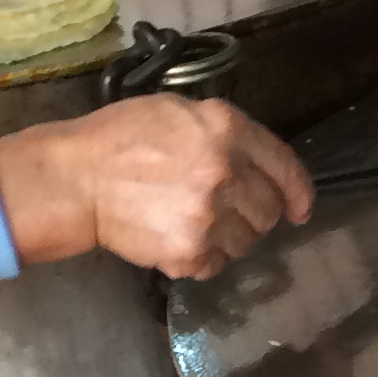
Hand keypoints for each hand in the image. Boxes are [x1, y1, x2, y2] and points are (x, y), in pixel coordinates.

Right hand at [0, 97, 314, 278]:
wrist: (77, 179)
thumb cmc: (122, 139)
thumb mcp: (178, 112)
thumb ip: (224, 133)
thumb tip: (260, 166)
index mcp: (226, 129)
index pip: (283, 166)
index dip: (298, 191)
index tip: (300, 209)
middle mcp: (225, 172)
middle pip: (268, 210)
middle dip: (253, 214)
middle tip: (223, 211)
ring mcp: (210, 216)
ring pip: (246, 242)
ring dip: (228, 237)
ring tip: (193, 222)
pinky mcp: (191, 251)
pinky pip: (217, 264)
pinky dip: (204, 258)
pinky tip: (178, 239)